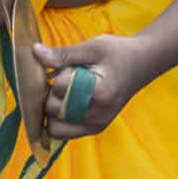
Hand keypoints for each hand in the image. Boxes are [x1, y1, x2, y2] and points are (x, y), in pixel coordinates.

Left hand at [37, 33, 155, 139]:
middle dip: (52, 92)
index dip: (58, 74)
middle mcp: (97, 115)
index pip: (59, 88)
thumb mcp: (92, 47)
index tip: (68, 65)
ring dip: (52, 109)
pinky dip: (59, 119)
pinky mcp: (95, 129)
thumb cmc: (118, 52)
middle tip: (65, 77)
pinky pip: (65, 132)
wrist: (142, 63)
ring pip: (54, 127)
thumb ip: (63, 54)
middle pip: (53, 110)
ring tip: (64, 91)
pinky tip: (67, 101)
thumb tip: (35, 52)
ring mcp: (96, 125)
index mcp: (99, 93)